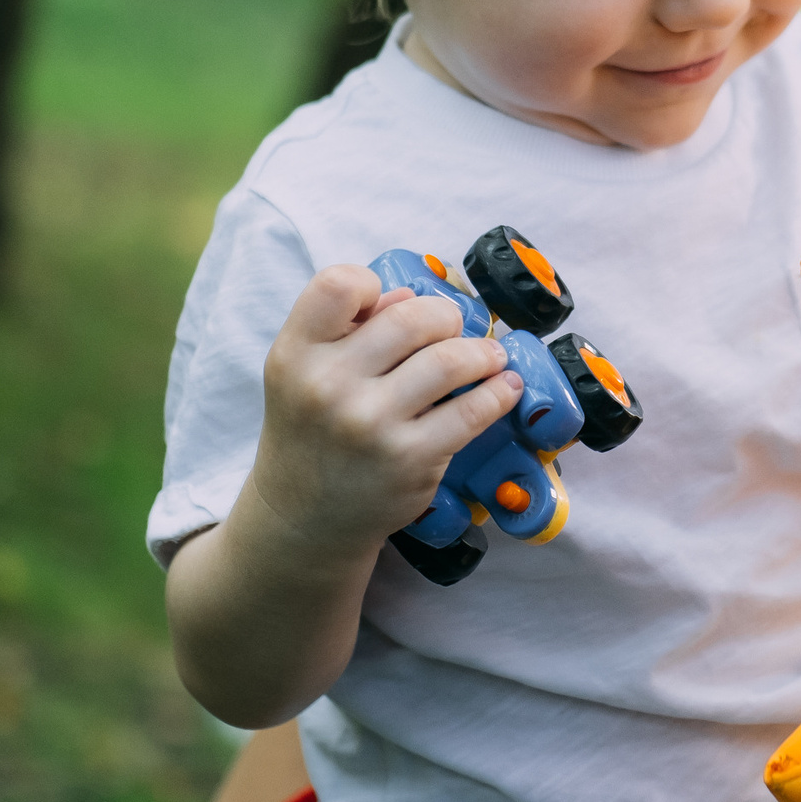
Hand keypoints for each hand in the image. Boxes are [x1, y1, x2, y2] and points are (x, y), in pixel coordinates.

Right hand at [249, 266, 519, 553]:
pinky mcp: (411, 458)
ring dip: (482, 351)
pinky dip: (499, 391)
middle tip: (454, 327)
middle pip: (410, 317)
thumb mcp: (306, 372)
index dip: (371, 284)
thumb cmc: (312, 430)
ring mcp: (371, 424)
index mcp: (295, 354)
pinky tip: (505, 385)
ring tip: (489, 355)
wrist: (302, 517)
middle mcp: (328, 385)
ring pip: (449, 359)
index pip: (338, 284)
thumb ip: (349, 327)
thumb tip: (409, 295)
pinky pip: (473, 410)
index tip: (392, 303)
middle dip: (444, 315)